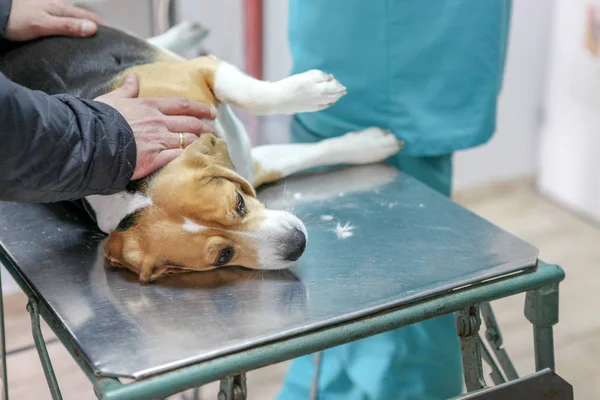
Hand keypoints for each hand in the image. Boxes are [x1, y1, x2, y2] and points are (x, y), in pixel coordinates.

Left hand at [4, 0, 106, 40]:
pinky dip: (73, 27)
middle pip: (82, 16)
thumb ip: (68, 27)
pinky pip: (63, 21)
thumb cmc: (18, 19)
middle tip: (107, 38)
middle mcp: (57, 7)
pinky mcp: (42, 15)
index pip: (89, 17)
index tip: (116, 35)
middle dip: (96, 25)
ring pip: (73, 18)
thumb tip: (93, 28)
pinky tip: (72, 33)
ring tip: (92, 37)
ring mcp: (49, 10)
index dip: (103, 25)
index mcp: (61, 8)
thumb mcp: (44, 25)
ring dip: (84, 26)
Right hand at [95, 74, 216, 179]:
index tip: (212, 112)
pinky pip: (179, 157)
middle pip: (191, 124)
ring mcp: (159, 140)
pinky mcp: (156, 158)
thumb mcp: (112, 99)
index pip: (182, 105)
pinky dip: (190, 158)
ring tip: (210, 148)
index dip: (200, 108)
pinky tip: (198, 160)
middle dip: (207, 128)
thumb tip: (134, 78)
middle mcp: (159, 122)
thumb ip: (127, 89)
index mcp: (149, 106)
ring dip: (202, 144)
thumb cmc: (98, 119)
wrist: (91, 139)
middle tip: (216, 131)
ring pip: (189, 141)